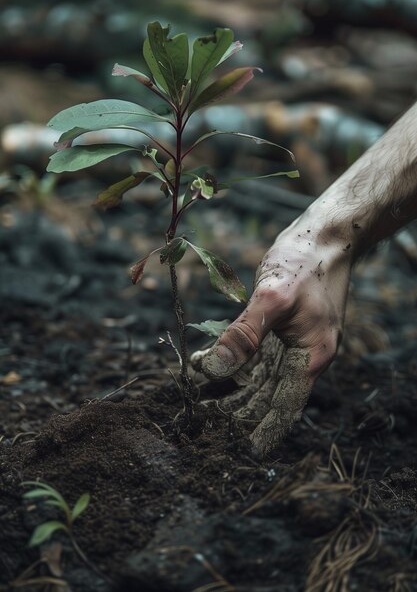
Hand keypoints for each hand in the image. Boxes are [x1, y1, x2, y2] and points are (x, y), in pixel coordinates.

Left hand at [201, 221, 352, 453]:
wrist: (323, 235)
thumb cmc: (304, 262)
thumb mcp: (273, 297)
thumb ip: (243, 334)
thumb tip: (213, 368)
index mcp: (310, 355)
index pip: (285, 406)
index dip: (264, 430)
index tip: (242, 453)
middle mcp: (302, 354)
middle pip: (268, 394)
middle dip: (238, 409)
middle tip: (203, 420)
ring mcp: (292, 341)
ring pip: (259, 375)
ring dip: (232, 388)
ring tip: (201, 402)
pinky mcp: (281, 328)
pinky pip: (256, 354)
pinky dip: (234, 362)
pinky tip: (209, 366)